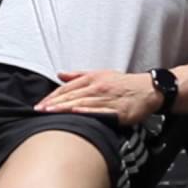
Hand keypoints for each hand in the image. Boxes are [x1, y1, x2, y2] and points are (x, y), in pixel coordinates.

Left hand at [34, 70, 163, 125]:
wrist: (148, 90)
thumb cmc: (123, 83)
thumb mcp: (100, 73)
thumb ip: (78, 75)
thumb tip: (59, 74)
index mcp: (93, 79)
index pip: (68, 88)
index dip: (53, 96)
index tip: (40, 104)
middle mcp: (98, 88)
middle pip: (72, 96)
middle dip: (54, 104)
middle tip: (39, 110)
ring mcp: (107, 99)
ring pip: (82, 103)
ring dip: (65, 108)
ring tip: (50, 113)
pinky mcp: (117, 111)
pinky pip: (100, 112)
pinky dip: (87, 112)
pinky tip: (77, 114)